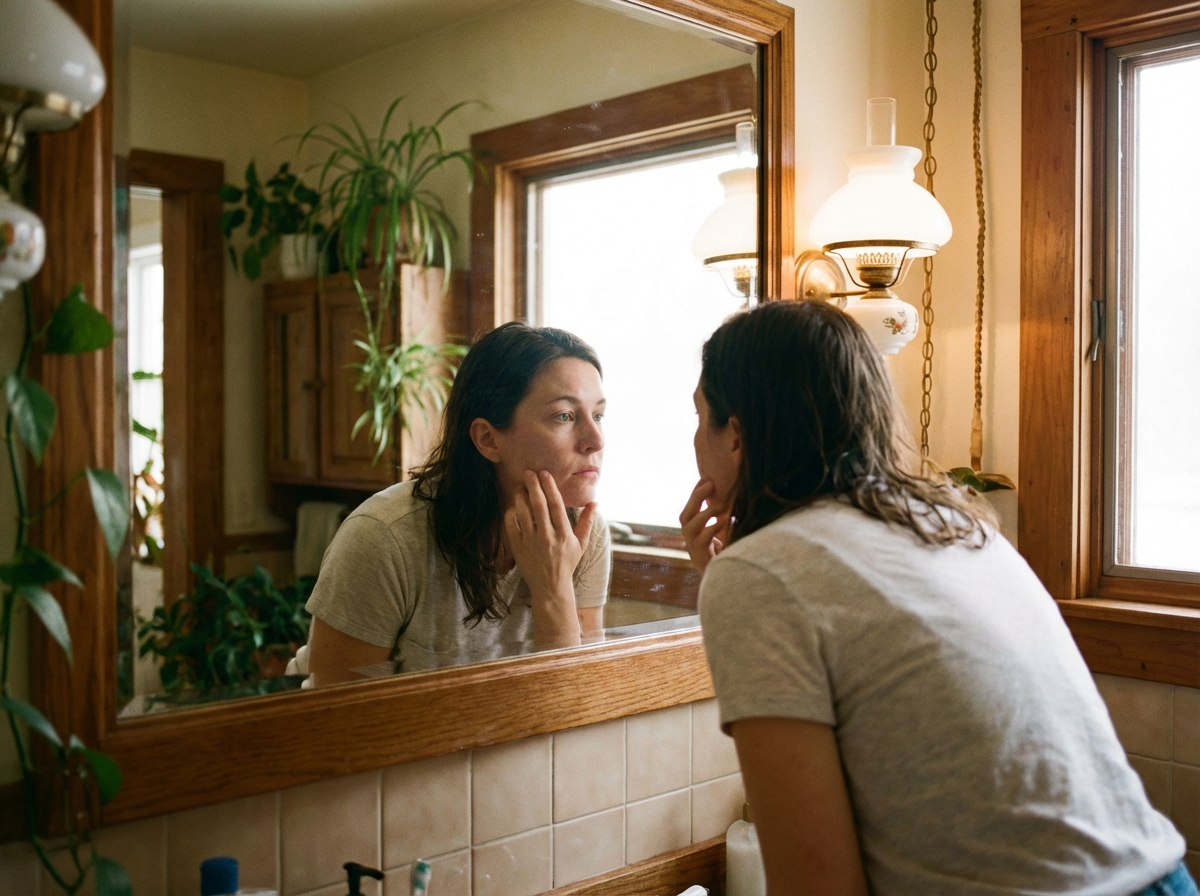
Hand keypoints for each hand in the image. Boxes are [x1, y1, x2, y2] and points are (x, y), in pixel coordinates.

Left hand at [505, 470, 595, 647]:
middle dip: (532, 486)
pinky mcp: (519, 548)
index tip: (545, 473)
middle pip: (538, 505)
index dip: (549, 487)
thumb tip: (594, 502)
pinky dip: (511, 513)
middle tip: (528, 472)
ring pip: (523, 513)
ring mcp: (531, 542)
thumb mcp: (581, 544)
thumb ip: (586, 522)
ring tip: (519, 486)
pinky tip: (514, 505)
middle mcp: (547, 537)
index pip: (556, 505)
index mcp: (564, 534)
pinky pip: (511, 525)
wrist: (551, 587)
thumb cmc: (567, 563)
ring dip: (520, 496)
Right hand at [679, 479, 730, 572]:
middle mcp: (690, 540)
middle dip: (696, 497)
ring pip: (689, 526)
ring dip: (705, 513)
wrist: (728, 584)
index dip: (696, 493)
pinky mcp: (699, 558)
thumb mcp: (727, 535)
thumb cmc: (730, 557)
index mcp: (695, 532)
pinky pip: (701, 540)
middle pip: (685, 515)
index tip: (706, 477)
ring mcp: (693, 550)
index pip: (690, 508)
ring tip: (720, 505)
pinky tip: (724, 522)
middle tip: (710, 483)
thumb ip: (726, 520)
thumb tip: (737, 497)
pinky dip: (712, 529)